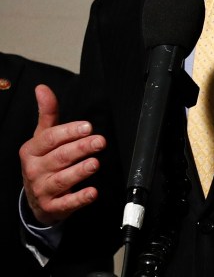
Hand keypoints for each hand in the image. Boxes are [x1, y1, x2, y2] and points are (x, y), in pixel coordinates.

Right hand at [19, 85, 105, 225]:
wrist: (35, 199)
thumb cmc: (43, 162)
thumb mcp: (42, 138)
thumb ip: (47, 114)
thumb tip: (42, 88)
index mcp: (31, 151)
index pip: (50, 139)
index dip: (69, 132)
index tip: (87, 126)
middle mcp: (35, 170)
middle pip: (59, 157)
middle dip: (80, 148)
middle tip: (99, 141)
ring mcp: (42, 190)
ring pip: (62, 179)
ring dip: (79, 171)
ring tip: (95, 163)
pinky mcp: (53, 207)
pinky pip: (66, 203)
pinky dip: (79, 198)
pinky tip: (92, 192)